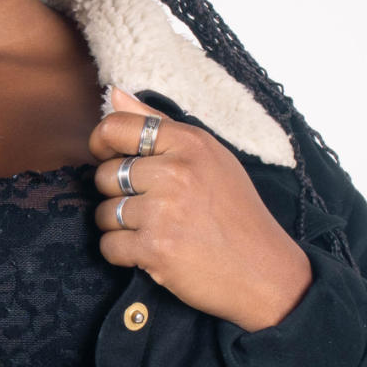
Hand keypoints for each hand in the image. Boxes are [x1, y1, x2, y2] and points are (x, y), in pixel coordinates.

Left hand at [88, 85, 312, 330]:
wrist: (264, 272)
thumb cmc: (236, 214)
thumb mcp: (211, 158)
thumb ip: (159, 126)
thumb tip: (114, 93)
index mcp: (190, 143)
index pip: (116, 127)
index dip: (102, 144)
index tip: (110, 159)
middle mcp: (176, 172)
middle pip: (106, 175)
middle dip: (117, 195)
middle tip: (149, 208)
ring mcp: (164, 211)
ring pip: (104, 213)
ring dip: (120, 227)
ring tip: (154, 231)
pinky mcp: (156, 248)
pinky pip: (109, 246)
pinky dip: (122, 254)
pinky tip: (151, 253)